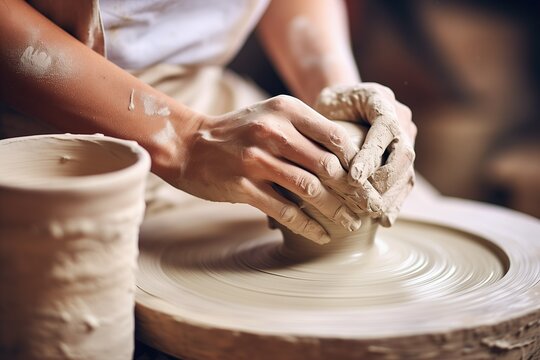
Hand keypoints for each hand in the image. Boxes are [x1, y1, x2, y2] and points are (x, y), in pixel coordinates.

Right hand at [174, 95, 362, 243]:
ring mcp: (256, 159)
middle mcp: (273, 131)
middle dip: (354, 190)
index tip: (369, 180)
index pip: (335, 136)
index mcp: (286, 110)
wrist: (188, 144)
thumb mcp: (271, 116)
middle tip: (369, 206)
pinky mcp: (242, 186)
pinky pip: (284, 210)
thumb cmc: (238, 132)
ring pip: (310, 189)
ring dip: (336, 210)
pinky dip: (308, 226)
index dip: (358, 161)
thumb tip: (347, 158)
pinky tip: (322, 235)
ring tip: (351, 223)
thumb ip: (305, 130)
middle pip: (328, 165)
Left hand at [315, 83, 416, 225]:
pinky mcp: (404, 155)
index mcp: (380, 98)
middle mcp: (400, 116)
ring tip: (375, 215)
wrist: (341, 101)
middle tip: (366, 203)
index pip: (384, 129)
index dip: (371, 155)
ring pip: (407, 170)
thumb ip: (324, 128)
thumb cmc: (326, 106)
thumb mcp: (322, 108)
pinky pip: (405, 180)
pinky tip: (385, 220)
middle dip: (384, 181)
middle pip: (403, 153)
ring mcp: (406, 136)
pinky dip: (395, 200)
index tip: (354, 178)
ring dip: (391, 196)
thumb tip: (315, 159)